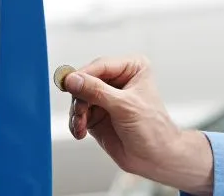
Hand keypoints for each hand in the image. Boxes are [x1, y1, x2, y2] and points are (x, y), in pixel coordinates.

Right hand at [64, 56, 213, 194]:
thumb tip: (73, 79)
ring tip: (82, 125)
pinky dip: (76, 122)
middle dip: (79, 98)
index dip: (83, 74)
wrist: (155, 157)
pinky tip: (81, 131)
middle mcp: (118, 80)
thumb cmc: (153, 129)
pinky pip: (78, 114)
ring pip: (79, 97)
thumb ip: (96, 91)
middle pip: (86, 80)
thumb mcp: (124, 106)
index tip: (68, 83)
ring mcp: (106, 98)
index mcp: (132, 68)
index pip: (101, 65)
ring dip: (77, 113)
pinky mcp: (98, 114)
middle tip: (80, 112)